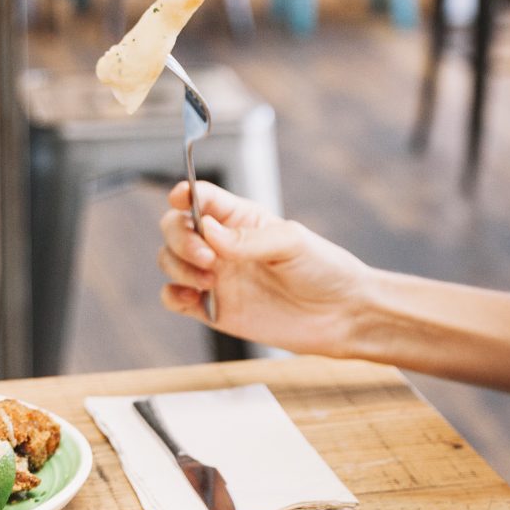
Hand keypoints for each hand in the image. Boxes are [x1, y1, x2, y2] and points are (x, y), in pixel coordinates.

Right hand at [156, 181, 371, 356]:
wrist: (340, 316)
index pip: (202, 197)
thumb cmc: (323, 269)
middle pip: (175, 227)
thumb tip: (206, 230)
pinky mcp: (212, 309)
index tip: (181, 198)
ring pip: (169, 260)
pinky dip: (172, 295)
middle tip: (207, 257)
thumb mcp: (291, 243)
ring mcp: (215, 276)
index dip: (185, 193)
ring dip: (178, 267)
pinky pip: (174, 298)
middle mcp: (222, 244)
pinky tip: (193, 298)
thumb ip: (248, 238)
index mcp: (242, 218)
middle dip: (180, 237)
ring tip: (209, 280)